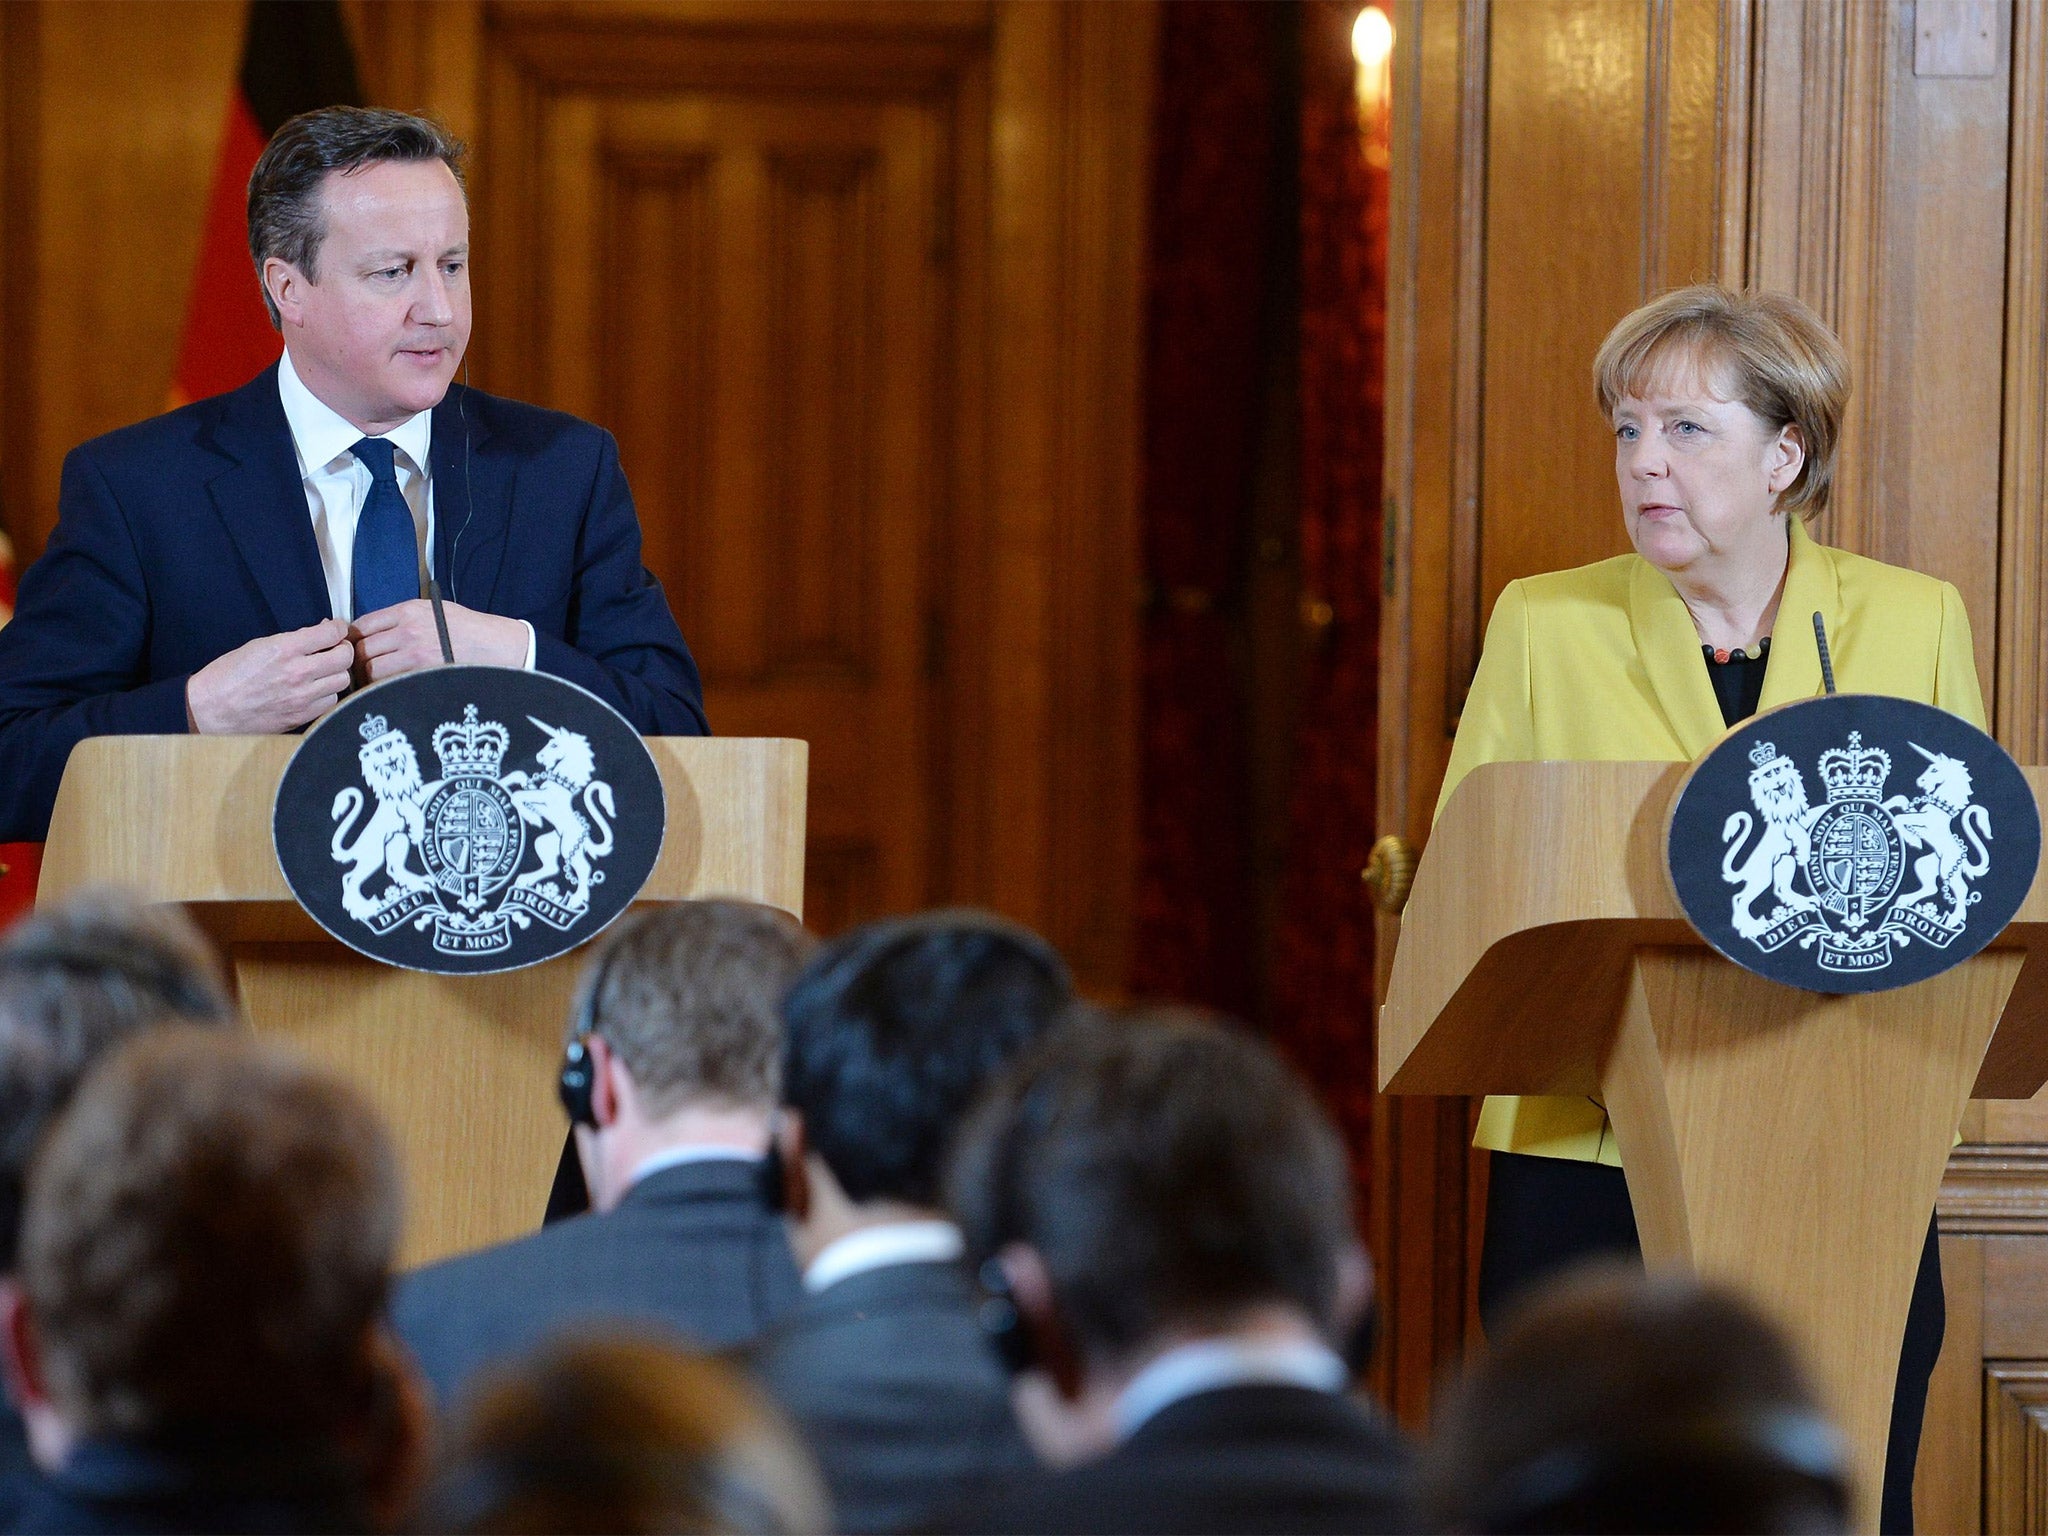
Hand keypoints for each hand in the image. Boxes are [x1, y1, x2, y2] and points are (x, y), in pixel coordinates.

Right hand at [185, 619, 353, 734]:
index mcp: (284, 648)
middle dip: (342, 650)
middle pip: (344, 657)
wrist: (210, 709)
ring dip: (336, 674)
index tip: (336, 629)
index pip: (330, 633)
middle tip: (334, 650)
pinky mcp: (302, 716)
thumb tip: (321, 633)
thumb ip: (293, 640)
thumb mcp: (259, 645)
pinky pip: (331, 702)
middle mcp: (298, 672)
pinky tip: (315, 690)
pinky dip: (327, 694)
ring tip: (323, 672)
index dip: (337, 628)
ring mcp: (302, 696)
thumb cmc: (229, 675)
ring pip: (342, 681)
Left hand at [352, 599, 528, 681]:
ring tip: (371, 682)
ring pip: (370, 669)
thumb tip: (375, 632)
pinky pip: (388, 683)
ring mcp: (414, 653)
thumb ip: (404, 618)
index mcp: (408, 611)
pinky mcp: (422, 674)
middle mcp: (407, 630)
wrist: (497, 646)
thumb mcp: (434, 610)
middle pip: (362, 648)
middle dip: (356, 661)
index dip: (353, 639)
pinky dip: (382, 687)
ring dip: (367, 677)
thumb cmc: (469, 629)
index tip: (354, 648)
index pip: (362, 624)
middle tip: (359, 670)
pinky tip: (386, 689)